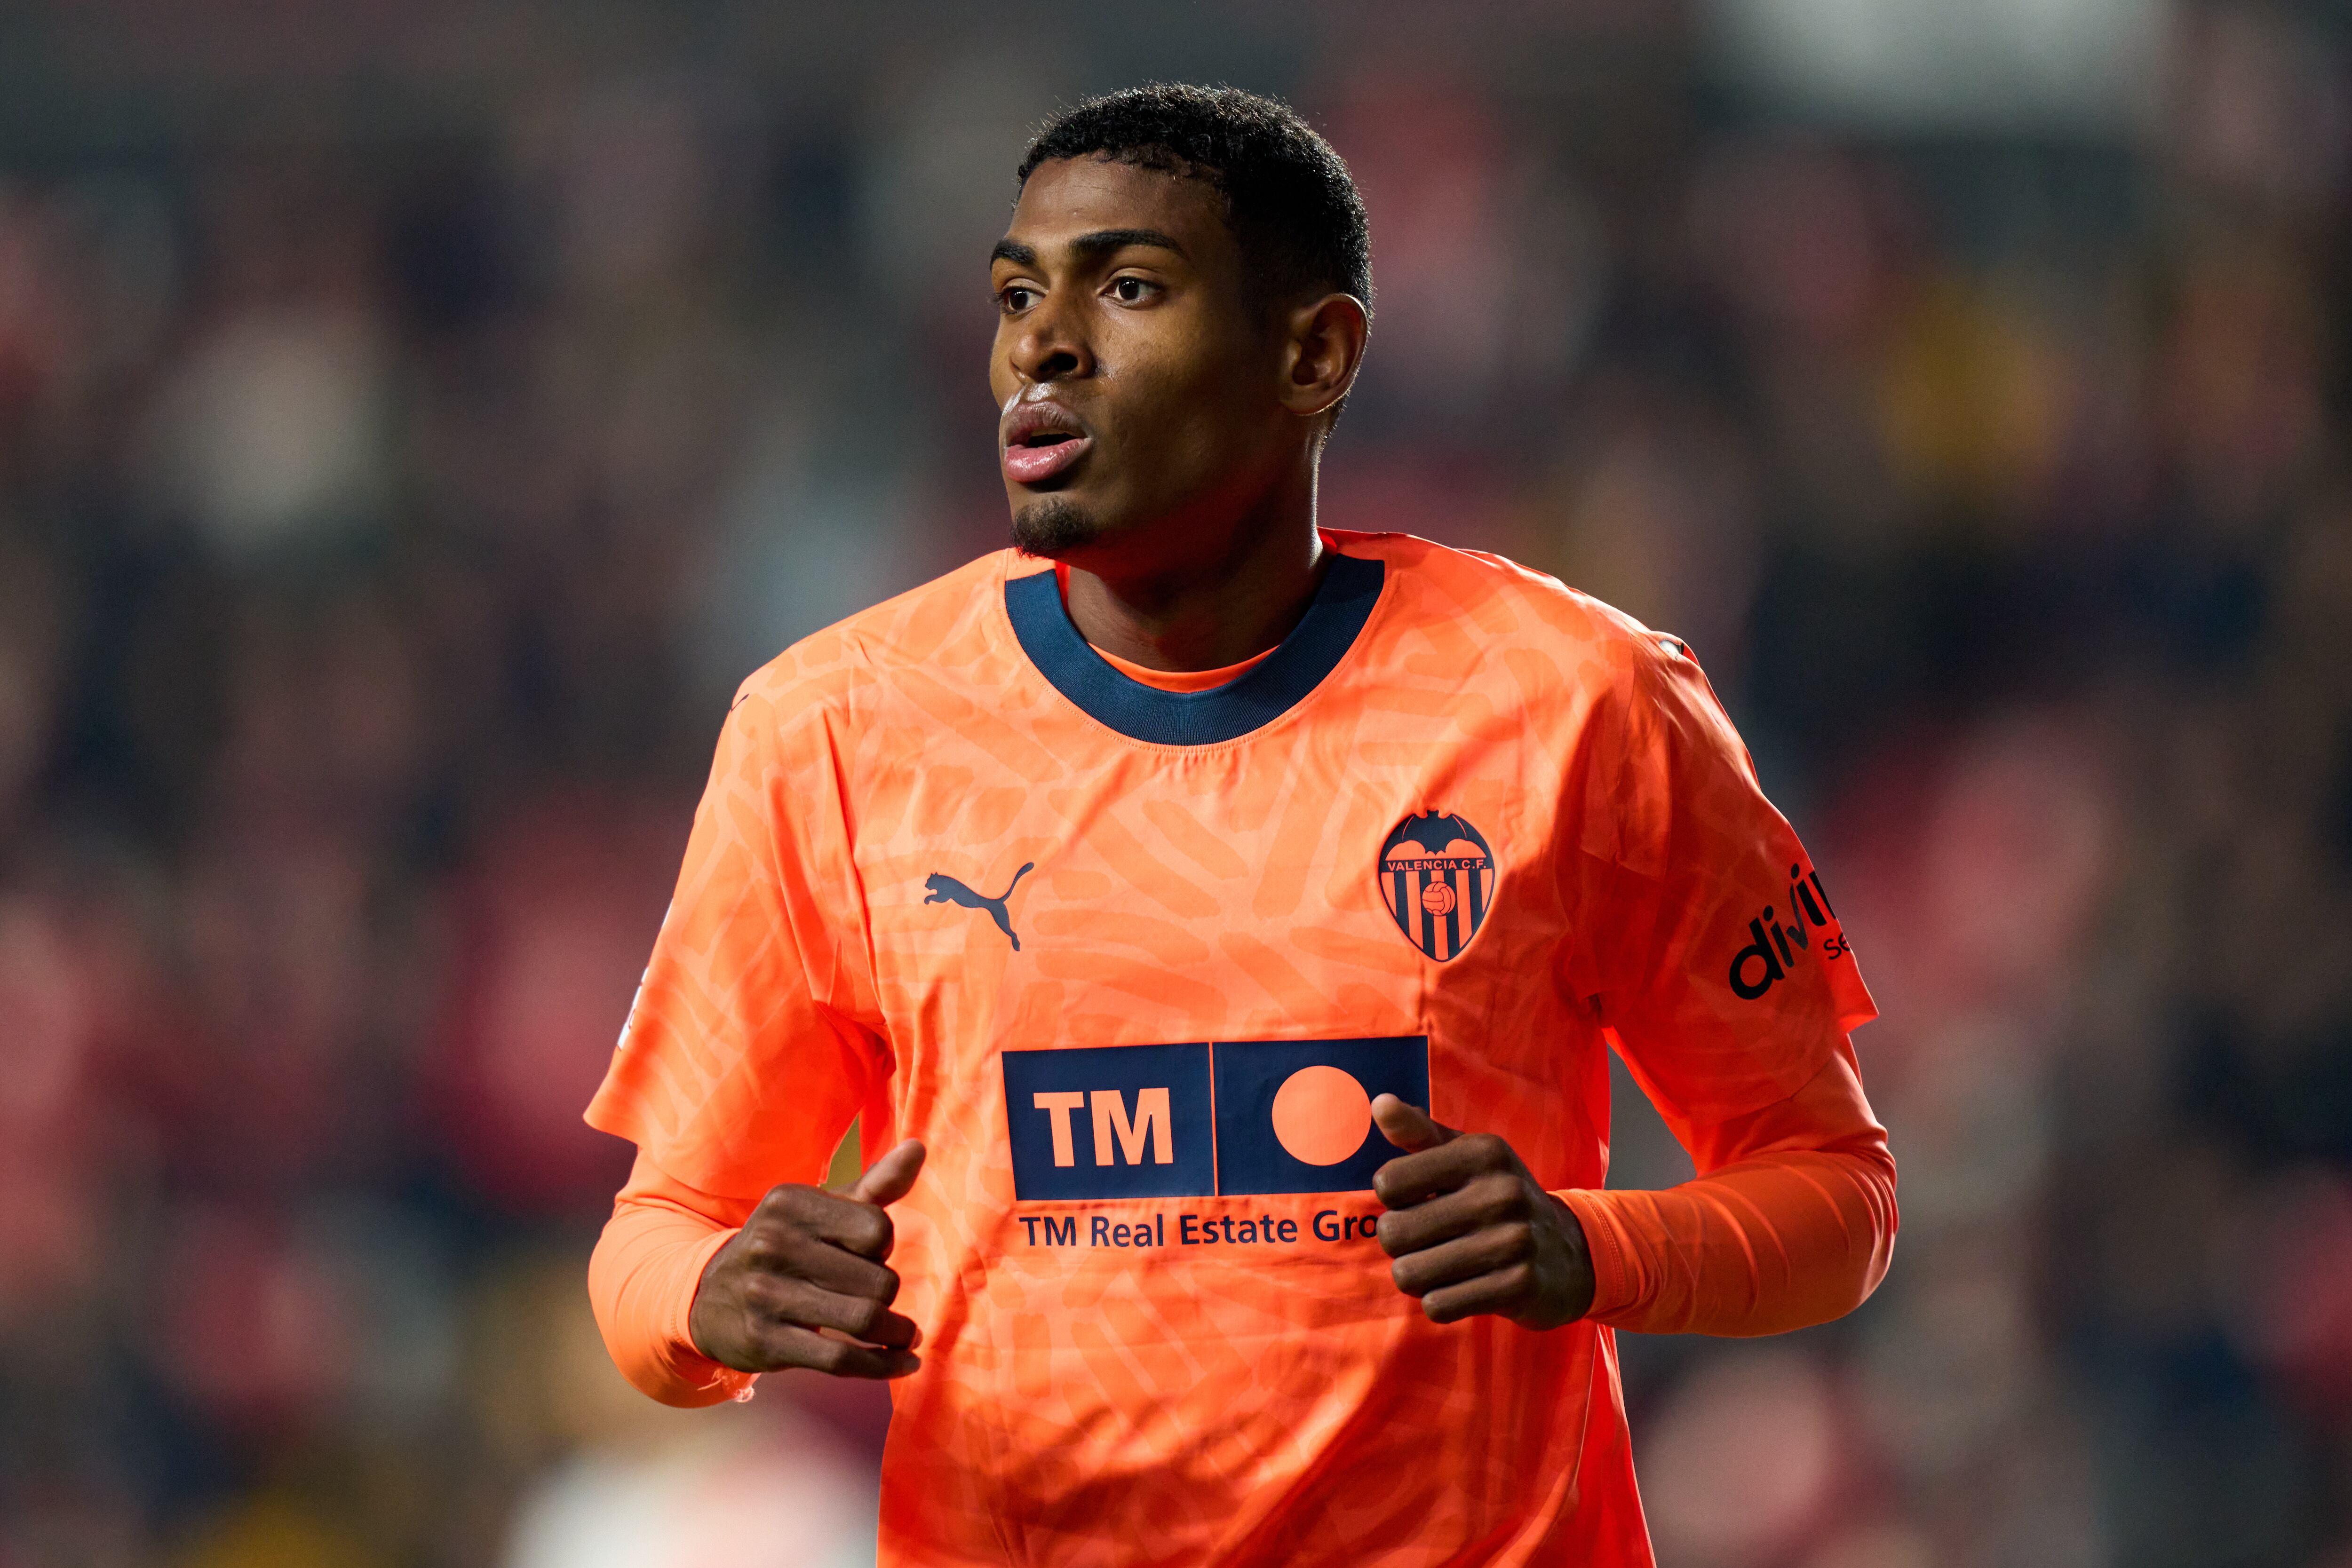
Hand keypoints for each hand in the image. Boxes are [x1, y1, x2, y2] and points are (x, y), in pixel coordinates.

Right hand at [689, 1139, 927, 1378]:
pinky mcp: (766, 1341)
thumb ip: (874, 1185)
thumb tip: (919, 1148)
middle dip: (887, 1292)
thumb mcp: (820, 1210)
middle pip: (877, 1279)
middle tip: (874, 1296)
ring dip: (896, 1333)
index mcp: (789, 1203)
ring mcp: (765, 1295)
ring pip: (863, 1319)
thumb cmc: (784, 1248)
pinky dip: (883, 1365)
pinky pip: (842, 1359)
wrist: (707, 1298)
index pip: (876, 1228)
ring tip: (904, 1335)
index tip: (868, 1256)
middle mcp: (772, 1244)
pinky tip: (904, 1363)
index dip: (883, 1247)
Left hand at [1369, 1097, 1594, 1328]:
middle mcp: (1500, 1192)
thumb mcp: (1466, 1157)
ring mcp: (1513, 1241)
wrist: (1571, 1253)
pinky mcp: (1517, 1286)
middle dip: (1399, 1244)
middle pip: (1393, 1233)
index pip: (1388, 1182)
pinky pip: (1438, 1306)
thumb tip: (1379, 1104)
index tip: (1417, 1201)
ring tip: (1441, 1266)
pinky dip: (1439, 1302)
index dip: (1392, 1200)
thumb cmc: (1499, 1199)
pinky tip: (1462, 1288)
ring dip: (1417, 1276)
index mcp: (1482, 1152)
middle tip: (1425, 1242)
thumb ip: (1418, 1132)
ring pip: (1410, 1274)